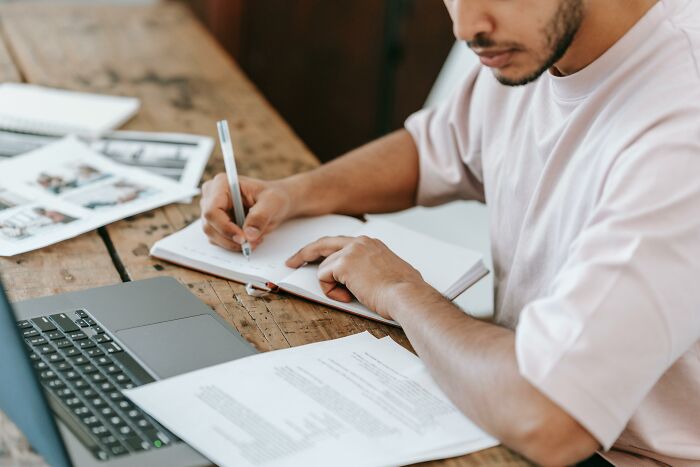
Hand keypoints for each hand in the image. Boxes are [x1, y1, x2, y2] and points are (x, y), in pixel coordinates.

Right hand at [200, 174, 292, 251]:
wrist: (274, 203)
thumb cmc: (273, 196)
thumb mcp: (272, 203)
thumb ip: (260, 217)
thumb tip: (249, 235)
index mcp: (222, 184)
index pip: (212, 211)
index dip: (225, 227)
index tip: (242, 238)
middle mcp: (212, 196)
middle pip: (209, 225)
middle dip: (230, 239)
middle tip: (251, 243)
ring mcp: (211, 210)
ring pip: (212, 235)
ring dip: (233, 243)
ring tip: (254, 240)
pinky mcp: (215, 223)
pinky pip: (218, 240)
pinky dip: (232, 244)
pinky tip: (248, 239)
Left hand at [285, 235, 426, 318]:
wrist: (407, 296)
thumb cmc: (404, 292)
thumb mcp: (390, 273)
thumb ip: (375, 269)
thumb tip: (371, 279)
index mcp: (371, 244)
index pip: (340, 243)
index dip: (324, 251)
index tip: (311, 256)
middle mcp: (360, 242)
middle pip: (323, 244)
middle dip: (304, 253)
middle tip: (291, 262)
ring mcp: (351, 251)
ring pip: (324, 268)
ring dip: (332, 287)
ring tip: (352, 296)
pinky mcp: (343, 264)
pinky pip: (323, 278)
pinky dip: (332, 292)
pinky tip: (350, 296)